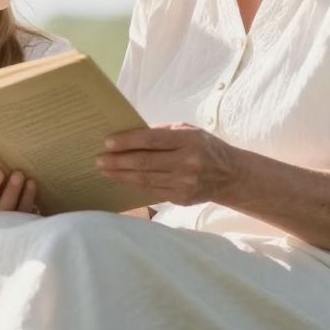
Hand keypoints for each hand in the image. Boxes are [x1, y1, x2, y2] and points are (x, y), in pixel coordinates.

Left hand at [96, 123, 238, 205]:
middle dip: (118, 161)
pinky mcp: (181, 198)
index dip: (128, 141)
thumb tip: (130, 133)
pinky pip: (151, 191)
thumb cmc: (205, 147)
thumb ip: (162, 131)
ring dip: (121, 174)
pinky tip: (121, 179)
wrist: (230, 175)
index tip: (108, 142)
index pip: (153, 140)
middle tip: (99, 159)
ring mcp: (184, 183)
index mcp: (189, 140)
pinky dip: (134, 185)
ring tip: (104, 169)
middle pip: (145, 162)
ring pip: (145, 179)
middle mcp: (187, 162)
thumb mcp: (189, 131)